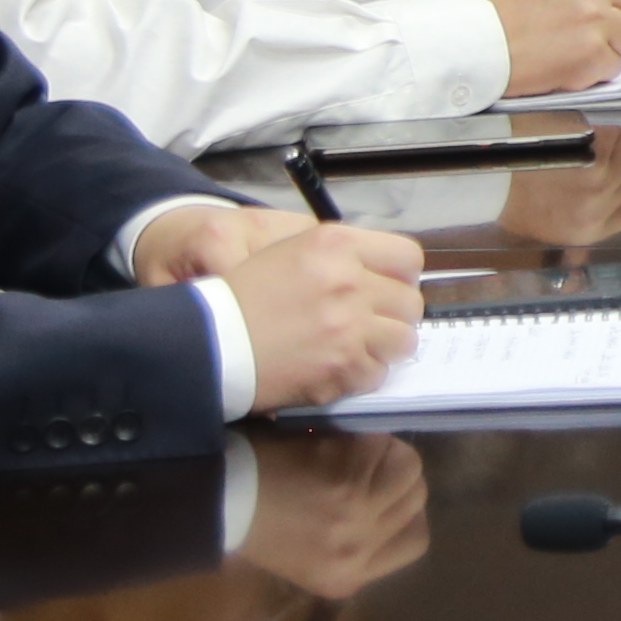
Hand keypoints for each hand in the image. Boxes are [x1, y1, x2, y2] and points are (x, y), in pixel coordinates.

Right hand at [142, 209, 427, 411]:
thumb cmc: (246, 296)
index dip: (401, 276)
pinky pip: (378, 374)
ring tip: (357, 347)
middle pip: (410, 302)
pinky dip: (361, 375)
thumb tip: (387, 272)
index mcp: (336, 245)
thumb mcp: (293, 252)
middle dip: (394, 315)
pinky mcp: (341, 367)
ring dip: (383, 347)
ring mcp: (348, 327)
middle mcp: (348, 281)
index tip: (389, 288)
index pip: (408, 257)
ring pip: (403, 340)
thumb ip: (345, 256)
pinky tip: (335, 367)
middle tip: (371, 323)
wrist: (211, 340)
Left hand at [235, 429, 431, 598]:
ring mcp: (357, 511)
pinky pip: (385, 447)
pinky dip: (370, 437)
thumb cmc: (261, 523)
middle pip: (416, 500)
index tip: (385, 497)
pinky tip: (342, 441)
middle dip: (397, 480)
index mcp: (347, 578)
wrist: (223, 494)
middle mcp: (358, 550)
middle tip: (367, 469)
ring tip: (355, 452)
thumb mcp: (313, 559)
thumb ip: (358, 547)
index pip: (416, 540)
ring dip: (387, 454)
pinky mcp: (351, 470)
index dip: (405, 514)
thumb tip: (396, 518)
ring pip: (409, 469)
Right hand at [477, 0, 620, 91]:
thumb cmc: (492, 5)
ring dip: (615, 42)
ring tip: (583, 45)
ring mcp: (595, 21)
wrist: (471, 46)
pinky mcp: (593, 56)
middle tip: (589, 25)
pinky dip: (598, 68)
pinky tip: (571, 63)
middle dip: (618, 14)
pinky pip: (616, 64)